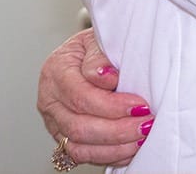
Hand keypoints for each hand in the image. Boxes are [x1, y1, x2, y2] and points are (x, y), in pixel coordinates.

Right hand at [37, 28, 152, 166]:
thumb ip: (100, 56)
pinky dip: (109, 155)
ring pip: (80, 147)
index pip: (80, 96)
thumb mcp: (98, 39)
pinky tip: (130, 148)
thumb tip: (105, 76)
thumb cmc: (97, 45)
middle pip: (79, 126)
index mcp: (55, 71)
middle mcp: (50, 100)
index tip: (140, 105)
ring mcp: (55, 122)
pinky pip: (84, 155)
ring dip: (115, 147)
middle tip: (145, 124)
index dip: (111, 105)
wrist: (90, 53)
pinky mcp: (64, 138)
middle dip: (117, 130)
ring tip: (141, 138)